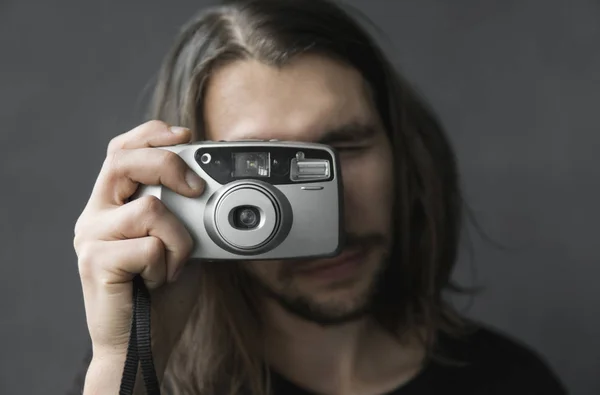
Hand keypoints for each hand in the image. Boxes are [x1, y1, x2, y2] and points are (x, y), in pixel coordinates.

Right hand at [73, 120, 204, 391]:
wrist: (144, 341)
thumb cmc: (162, 292)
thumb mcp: (180, 240)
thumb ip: (185, 212)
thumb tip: (215, 182)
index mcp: (113, 204)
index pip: (121, 150)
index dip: (151, 135)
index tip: (186, 135)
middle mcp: (97, 214)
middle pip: (124, 160)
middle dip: (169, 163)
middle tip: (198, 188)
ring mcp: (92, 237)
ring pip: (149, 208)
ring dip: (180, 239)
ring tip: (174, 265)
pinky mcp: (95, 263)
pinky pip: (149, 245)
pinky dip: (168, 263)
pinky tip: (158, 281)